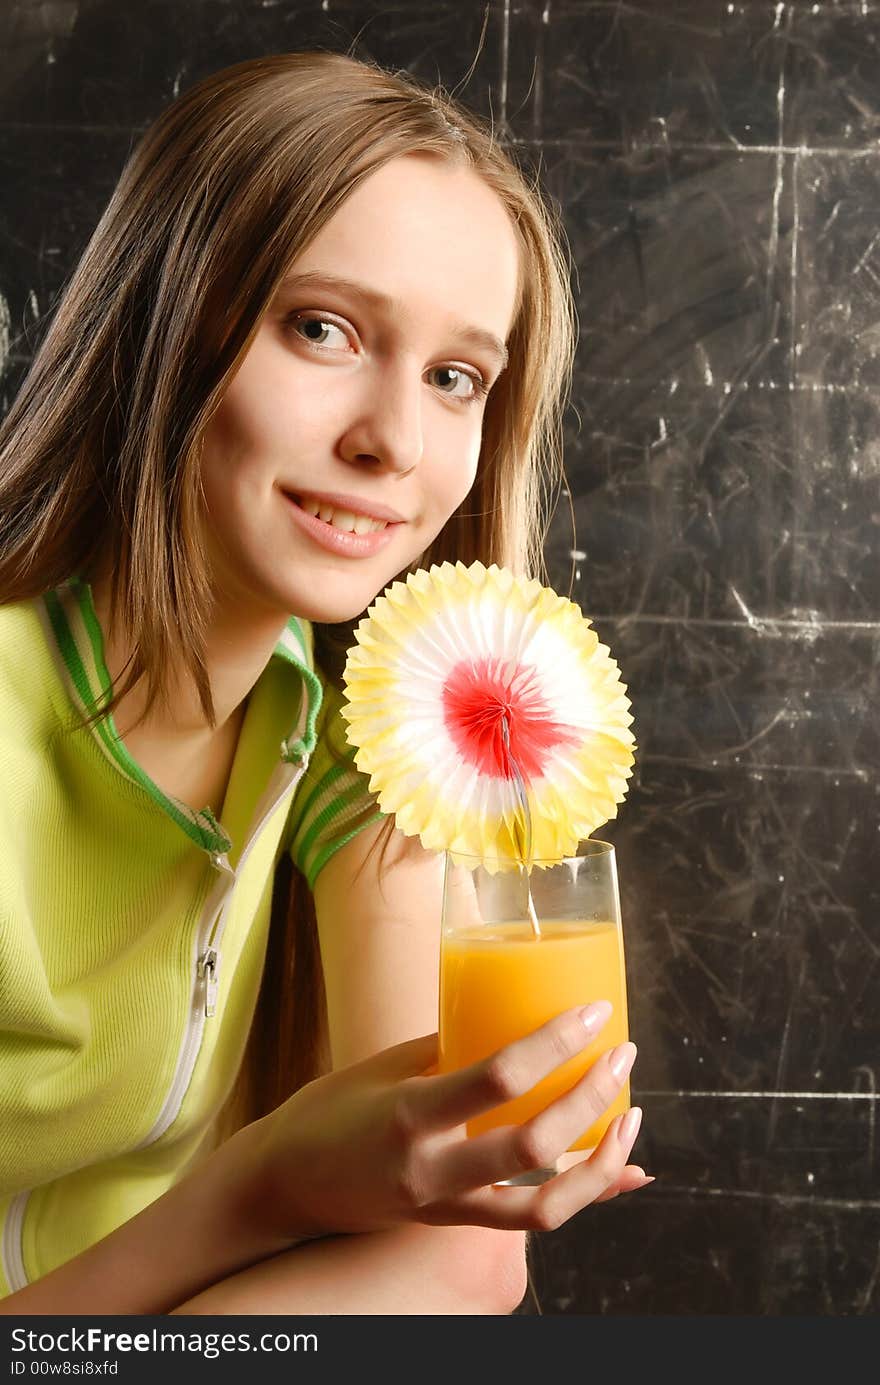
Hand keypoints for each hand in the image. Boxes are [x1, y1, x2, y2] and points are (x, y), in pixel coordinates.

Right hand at [245, 1002, 651, 1240]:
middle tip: (622, 1054)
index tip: (593, 1011)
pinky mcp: (453, 1225)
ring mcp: (445, 1207)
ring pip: (547, 1207)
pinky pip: (532, 1220)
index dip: (555, 1043)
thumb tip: (511, 1021)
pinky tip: (622, 1169)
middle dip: (592, 1099)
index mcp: (409, 1115)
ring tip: (631, 1116)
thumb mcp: (381, 1067)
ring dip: (601, 1162)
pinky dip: (586, 1195)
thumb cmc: (326, 1112)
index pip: (498, 1078)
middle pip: (535, 1146)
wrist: (282, 1189)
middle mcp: (432, 1170)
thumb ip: (447, 1049)